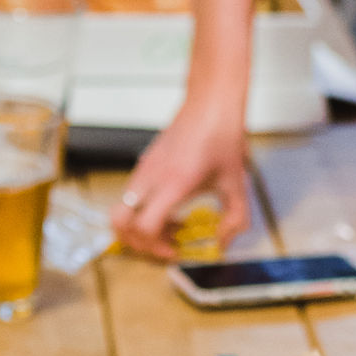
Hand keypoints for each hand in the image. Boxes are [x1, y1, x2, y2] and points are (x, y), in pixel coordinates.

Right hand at [113, 92, 252, 260]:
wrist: (211, 104)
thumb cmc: (221, 137)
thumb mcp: (237, 184)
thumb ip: (236, 219)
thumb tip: (223, 242)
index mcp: (174, 184)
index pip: (144, 226)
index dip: (155, 247)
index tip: (174, 250)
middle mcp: (152, 178)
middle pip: (119, 221)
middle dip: (135, 242)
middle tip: (161, 246)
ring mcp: (144, 170)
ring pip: (121, 209)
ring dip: (140, 226)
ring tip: (170, 227)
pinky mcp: (144, 164)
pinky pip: (131, 196)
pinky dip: (143, 211)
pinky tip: (171, 209)